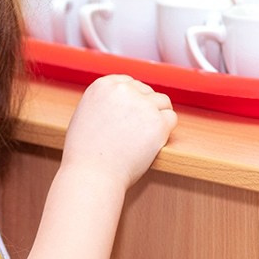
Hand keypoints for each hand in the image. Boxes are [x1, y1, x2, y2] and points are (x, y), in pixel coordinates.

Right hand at [61, 74, 176, 188]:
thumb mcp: (86, 115)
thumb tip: (124, 99)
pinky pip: (172, 118)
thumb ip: (105, 102)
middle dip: (145, 109)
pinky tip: (151, 143)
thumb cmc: (86, 154)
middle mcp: (123, 90)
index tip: (131, 116)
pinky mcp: (157, 121)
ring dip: (158, 117)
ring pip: (163, 102)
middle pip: (147, 91)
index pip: (129, 82)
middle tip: (135, 132)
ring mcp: (142, 104)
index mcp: (102, 85)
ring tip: (143, 138)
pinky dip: (165, 131)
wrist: (92, 175)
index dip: (133, 100)